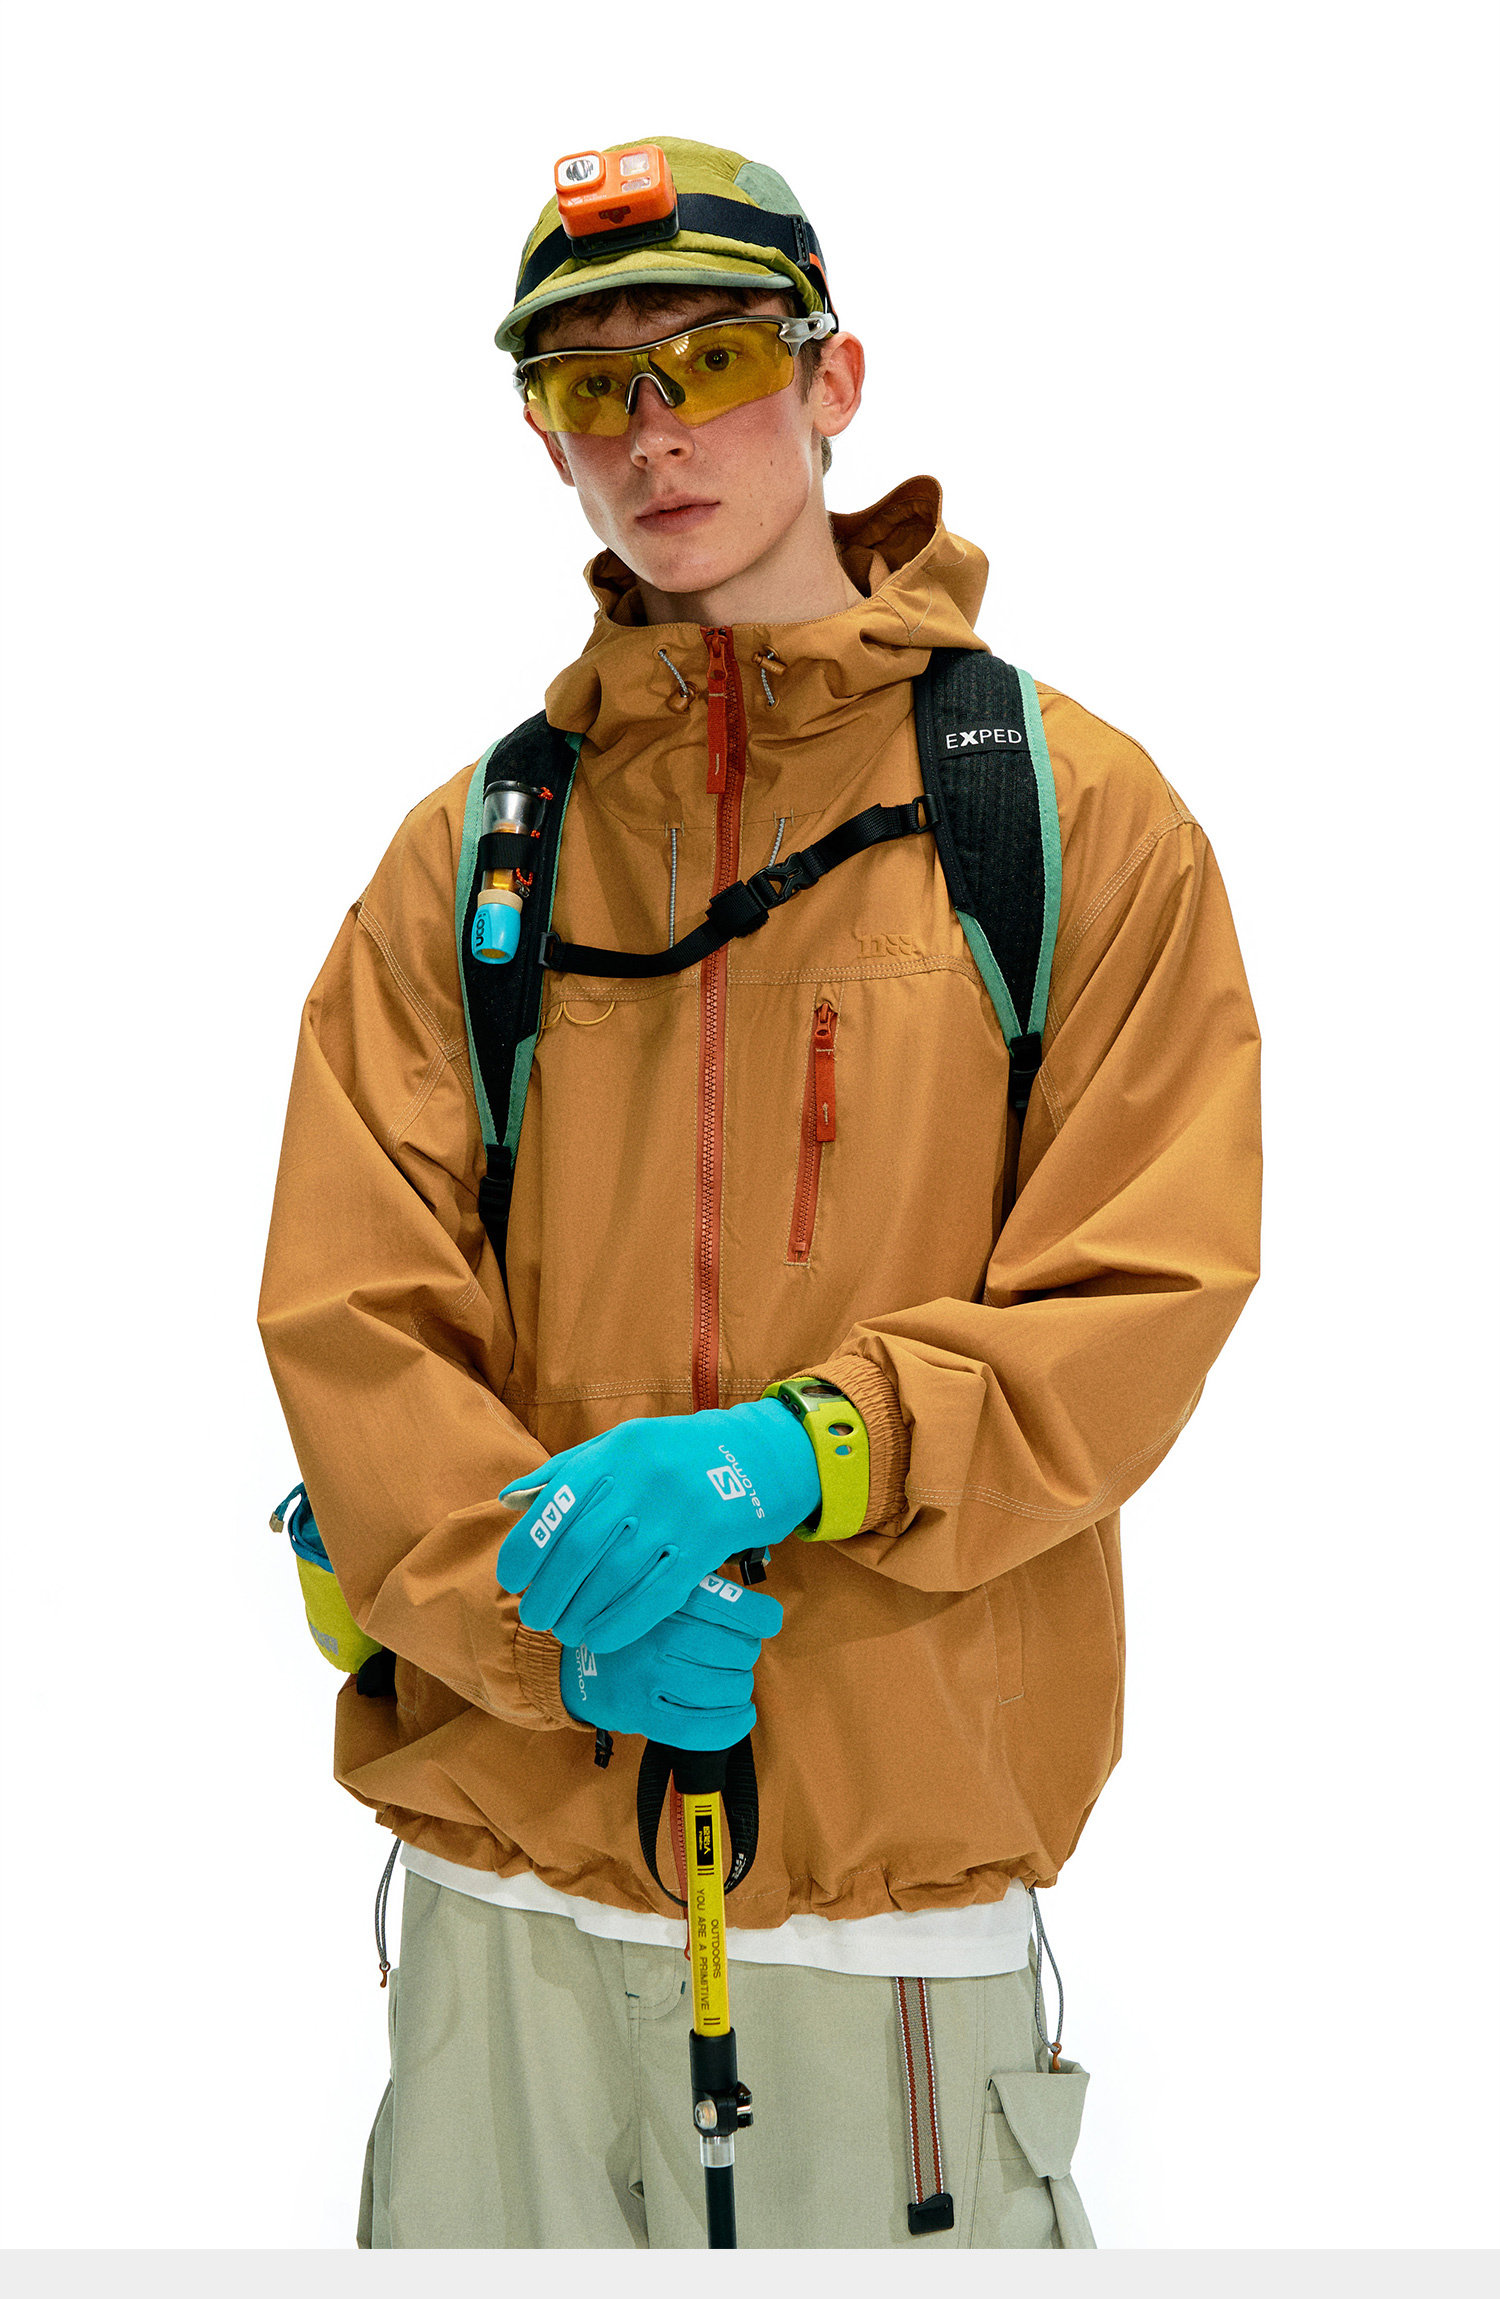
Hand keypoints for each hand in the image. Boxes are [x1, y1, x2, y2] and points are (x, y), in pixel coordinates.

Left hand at [496, 1399, 819, 1650]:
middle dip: (550, 1591)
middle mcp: (643, 1478)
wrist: (757, 1454)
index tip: (511, 1580)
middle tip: (535, 1617)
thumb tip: (508, 1502)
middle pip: (581, 1548)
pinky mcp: (708, 1542)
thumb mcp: (620, 1445)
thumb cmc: (674, 1454)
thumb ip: (564, 1471)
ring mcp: (678, 1510)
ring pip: (616, 1575)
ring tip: (564, 1631)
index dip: (526, 1549)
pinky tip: (601, 1638)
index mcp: (616, 1450)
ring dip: (581, 1612)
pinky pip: (659, 1592)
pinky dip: (624, 1621)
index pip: (555, 1505)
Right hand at [559, 1572, 783, 1749]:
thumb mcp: (665, 1594)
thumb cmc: (635, 1629)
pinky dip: (732, 1726)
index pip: (742, 1611)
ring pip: (730, 1689)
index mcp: (671, 1597)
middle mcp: (661, 1633)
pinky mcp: (644, 1714)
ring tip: (725, 1683)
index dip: (764, 1619)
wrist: (576, 1663)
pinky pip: (703, 1728)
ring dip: (738, 1691)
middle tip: (727, 1655)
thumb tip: (765, 1615)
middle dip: (744, 1656)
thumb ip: (708, 1594)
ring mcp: (651, 1676)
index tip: (764, 1623)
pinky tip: (739, 1716)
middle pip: (742, 1651)